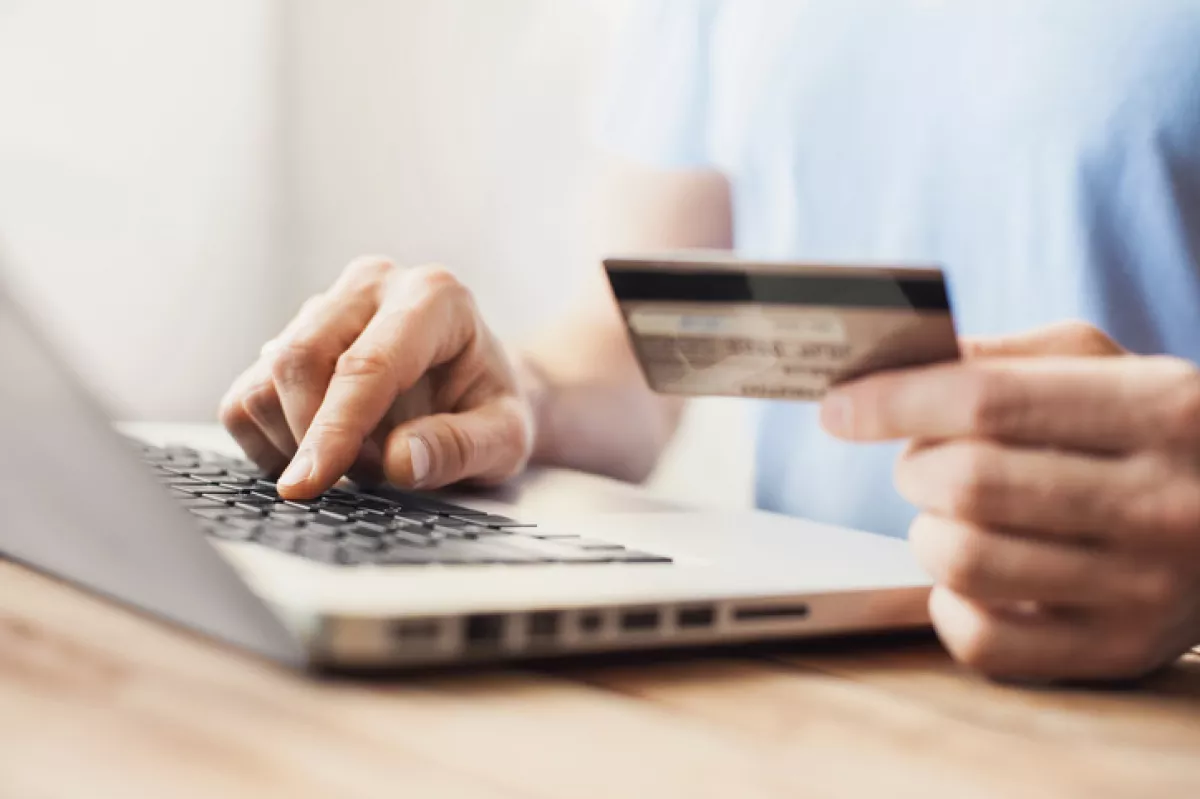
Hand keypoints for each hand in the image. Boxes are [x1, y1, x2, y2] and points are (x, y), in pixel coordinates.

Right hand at [219, 258, 532, 498]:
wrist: (476, 391)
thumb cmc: (492, 410)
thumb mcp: (506, 440)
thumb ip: (461, 448)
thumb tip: (399, 460)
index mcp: (434, 296)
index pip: (366, 364)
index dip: (334, 428)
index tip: (308, 484)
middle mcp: (372, 285)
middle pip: (300, 359)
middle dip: (313, 437)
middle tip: (363, 476)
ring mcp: (324, 306)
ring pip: (265, 379)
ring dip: (297, 442)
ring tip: (357, 459)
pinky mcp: (287, 336)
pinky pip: (246, 398)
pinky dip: (271, 442)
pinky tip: (321, 451)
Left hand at [821, 322, 1199, 680]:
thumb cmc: (1155, 432)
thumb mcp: (1106, 367)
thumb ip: (1005, 359)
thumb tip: (892, 370)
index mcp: (1159, 408)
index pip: (988, 401)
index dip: (894, 402)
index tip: (839, 407)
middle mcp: (1163, 501)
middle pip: (969, 484)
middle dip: (914, 467)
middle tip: (921, 462)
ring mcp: (1146, 588)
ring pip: (966, 561)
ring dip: (927, 533)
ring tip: (951, 516)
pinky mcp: (1120, 652)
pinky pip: (983, 642)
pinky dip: (947, 606)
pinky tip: (969, 579)